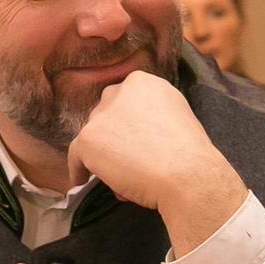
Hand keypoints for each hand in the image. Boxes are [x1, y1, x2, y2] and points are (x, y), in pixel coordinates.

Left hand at [67, 71, 246, 255]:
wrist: (186, 174)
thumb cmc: (189, 153)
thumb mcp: (175, 115)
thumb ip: (151, 114)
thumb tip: (136, 131)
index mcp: (142, 82)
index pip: (122, 102)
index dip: (125, 124)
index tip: (132, 142)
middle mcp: (118, 91)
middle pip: (105, 118)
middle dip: (113, 139)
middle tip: (128, 162)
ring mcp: (100, 116)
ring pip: (93, 139)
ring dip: (104, 158)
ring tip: (124, 180)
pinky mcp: (87, 139)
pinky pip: (75, 157)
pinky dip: (78, 170)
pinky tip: (82, 181)